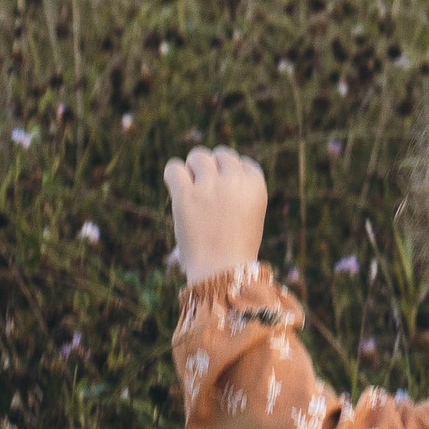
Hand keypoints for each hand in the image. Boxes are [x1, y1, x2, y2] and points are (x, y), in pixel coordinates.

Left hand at [163, 146, 266, 285]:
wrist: (223, 274)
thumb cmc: (236, 250)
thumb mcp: (249, 215)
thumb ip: (237, 189)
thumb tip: (210, 164)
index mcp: (256, 185)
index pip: (241, 162)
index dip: (230, 176)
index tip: (226, 196)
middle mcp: (234, 181)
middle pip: (220, 154)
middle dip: (212, 168)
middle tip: (206, 192)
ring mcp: (210, 186)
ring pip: (197, 156)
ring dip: (192, 170)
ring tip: (192, 192)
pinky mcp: (186, 194)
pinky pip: (173, 168)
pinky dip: (173, 175)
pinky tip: (176, 190)